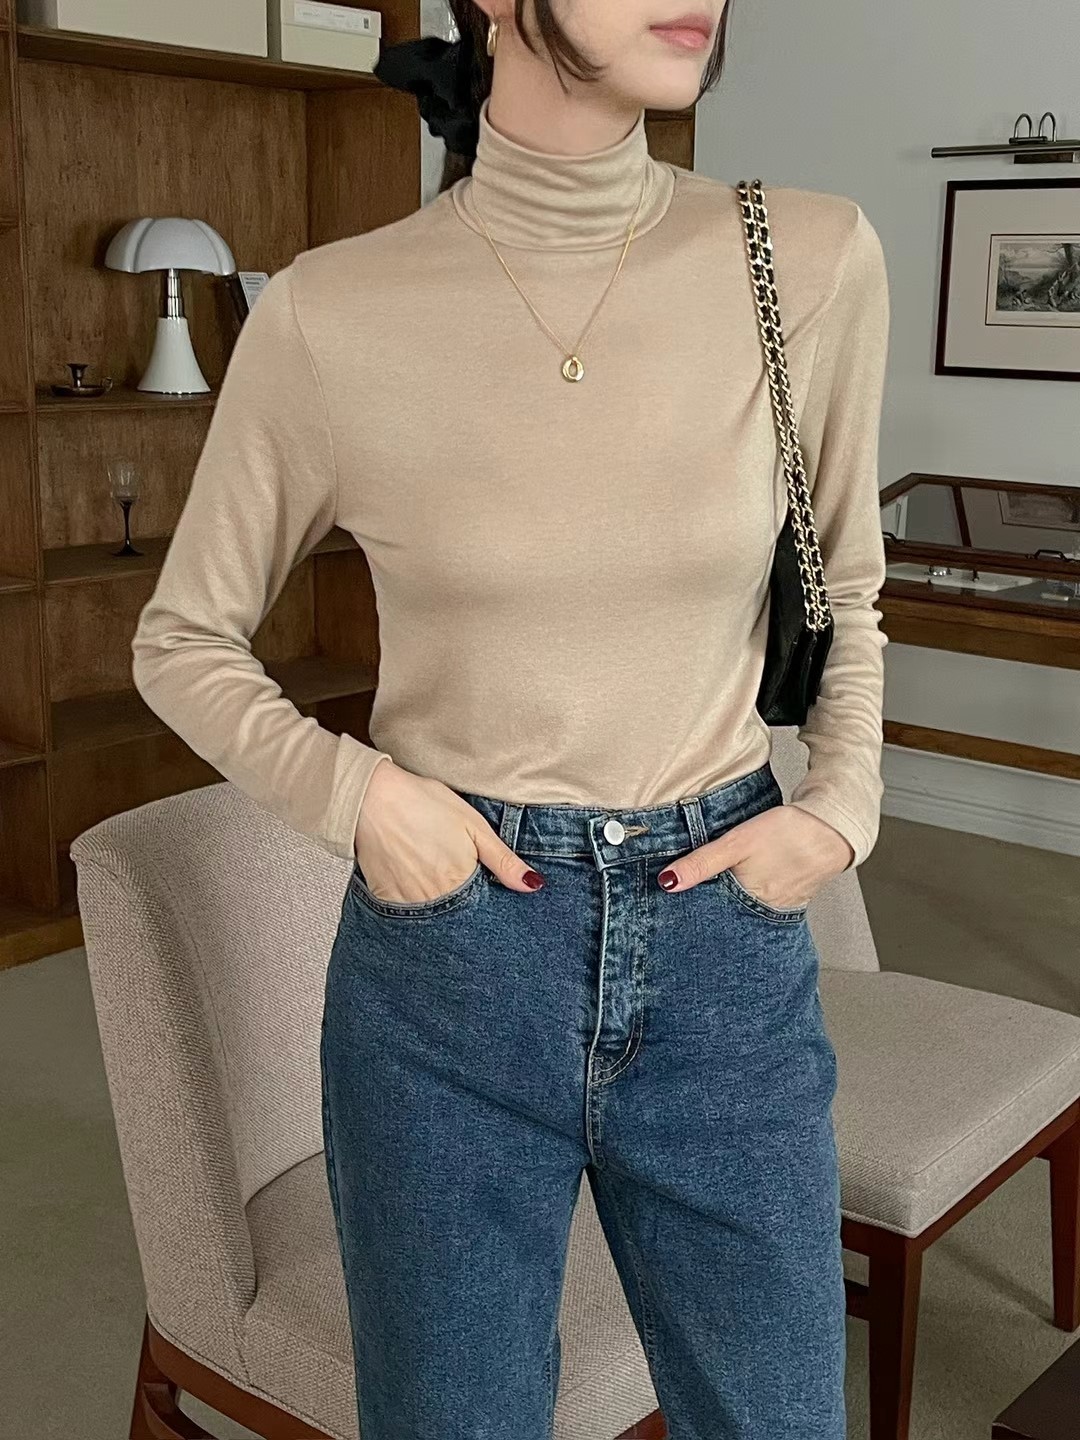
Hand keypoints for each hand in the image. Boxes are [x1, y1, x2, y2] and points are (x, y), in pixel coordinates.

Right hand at [353, 760, 545, 903]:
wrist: (372, 796)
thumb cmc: (424, 803)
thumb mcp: (473, 826)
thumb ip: (503, 861)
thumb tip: (533, 885)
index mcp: (460, 882)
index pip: (482, 909)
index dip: (484, 899)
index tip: (479, 887)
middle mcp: (434, 900)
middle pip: (456, 916)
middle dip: (461, 905)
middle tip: (448, 872)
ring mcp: (407, 902)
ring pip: (431, 915)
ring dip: (437, 904)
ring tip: (430, 873)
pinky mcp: (384, 898)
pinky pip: (405, 912)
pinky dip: (413, 902)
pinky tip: (412, 877)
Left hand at [656, 803, 852, 908]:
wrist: (832, 827)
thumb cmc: (787, 832)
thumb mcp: (737, 843)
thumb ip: (701, 863)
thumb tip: (667, 882)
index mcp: (747, 902)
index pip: (709, 916)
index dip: (691, 911)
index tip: (674, 907)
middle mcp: (763, 912)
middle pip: (726, 917)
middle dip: (708, 913)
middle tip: (687, 906)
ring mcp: (779, 908)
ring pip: (744, 912)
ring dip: (728, 907)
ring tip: (711, 899)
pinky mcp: (790, 899)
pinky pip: (762, 905)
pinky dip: (748, 900)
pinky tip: (742, 889)